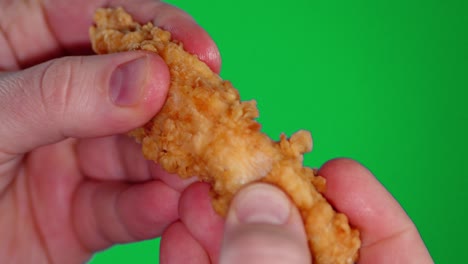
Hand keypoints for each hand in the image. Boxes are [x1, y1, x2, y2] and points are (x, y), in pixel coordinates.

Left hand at [0, 0, 219, 262]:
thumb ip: (62, 94)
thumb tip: (148, 77)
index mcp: (22, 51)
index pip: (102, 20)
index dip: (158, 29)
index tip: (202, 53)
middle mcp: (59, 102)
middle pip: (138, 93)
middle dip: (180, 109)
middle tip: (217, 122)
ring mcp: (74, 158)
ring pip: (143, 154)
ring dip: (175, 165)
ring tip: (200, 175)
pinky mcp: (83, 213)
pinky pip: (128, 207)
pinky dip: (151, 208)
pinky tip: (166, 208)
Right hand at [167, 159, 433, 262]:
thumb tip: (261, 203)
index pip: (390, 246)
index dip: (365, 203)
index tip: (332, 170)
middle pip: (306, 241)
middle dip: (269, 201)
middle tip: (242, 167)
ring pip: (252, 256)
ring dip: (221, 223)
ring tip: (196, 191)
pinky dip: (195, 258)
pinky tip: (180, 234)